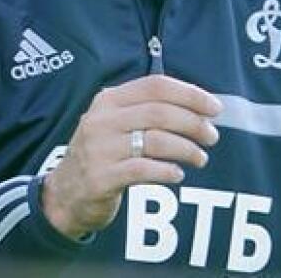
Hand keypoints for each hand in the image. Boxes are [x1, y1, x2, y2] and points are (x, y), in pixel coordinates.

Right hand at [41, 75, 222, 237]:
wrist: (64, 194)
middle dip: (194, 123)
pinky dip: (166, 171)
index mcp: (109, 100)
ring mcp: (99, 149)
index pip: (156, 86)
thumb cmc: (103, 154)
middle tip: (212, 136)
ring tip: (201, 158)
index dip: (190, 94)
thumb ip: (148, 110)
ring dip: (186, 149)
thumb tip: (200, 107)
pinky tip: (177, 175)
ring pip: (156, 141)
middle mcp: (102, 120)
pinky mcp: (101, 177)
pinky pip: (143, 170)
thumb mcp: (116, 123)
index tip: (215, 108)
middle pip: (160, 112)